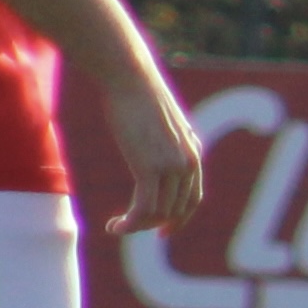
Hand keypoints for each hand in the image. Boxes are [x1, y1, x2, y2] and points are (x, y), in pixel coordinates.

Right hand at [97, 51, 205, 234]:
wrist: (130, 78)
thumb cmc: (137, 95)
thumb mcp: (159, 122)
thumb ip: (163, 141)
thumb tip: (153, 149)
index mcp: (193, 153)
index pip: (193, 198)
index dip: (179, 219)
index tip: (162, 230)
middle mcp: (188, 163)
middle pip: (176, 210)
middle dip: (152, 224)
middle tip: (129, 227)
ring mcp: (171, 166)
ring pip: (159, 213)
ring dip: (137, 226)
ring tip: (117, 227)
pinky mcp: (150, 168)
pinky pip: (144, 208)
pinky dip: (130, 223)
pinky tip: (114, 228)